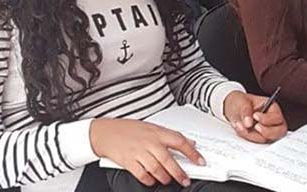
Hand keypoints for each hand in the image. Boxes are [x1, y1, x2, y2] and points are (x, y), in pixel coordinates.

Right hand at [89, 118, 204, 187]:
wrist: (105, 132)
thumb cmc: (128, 129)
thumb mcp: (151, 126)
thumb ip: (169, 135)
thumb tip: (189, 142)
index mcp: (157, 132)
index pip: (179, 141)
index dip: (192, 152)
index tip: (200, 161)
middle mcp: (149, 142)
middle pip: (169, 160)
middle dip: (180, 172)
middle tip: (185, 179)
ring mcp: (138, 152)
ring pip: (157, 169)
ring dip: (165, 177)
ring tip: (168, 180)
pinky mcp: (128, 161)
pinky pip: (142, 174)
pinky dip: (149, 180)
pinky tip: (152, 180)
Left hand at [223, 91, 287, 142]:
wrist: (233, 109)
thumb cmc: (241, 102)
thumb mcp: (241, 102)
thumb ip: (245, 111)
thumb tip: (249, 123)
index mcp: (272, 108)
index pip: (277, 117)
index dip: (268, 119)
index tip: (255, 116)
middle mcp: (273, 121)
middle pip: (280, 131)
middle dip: (267, 132)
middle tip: (255, 127)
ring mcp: (267, 131)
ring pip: (268, 139)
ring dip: (253, 135)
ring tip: (241, 126)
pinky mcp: (260, 138)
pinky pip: (257, 143)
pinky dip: (248, 138)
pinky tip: (241, 130)